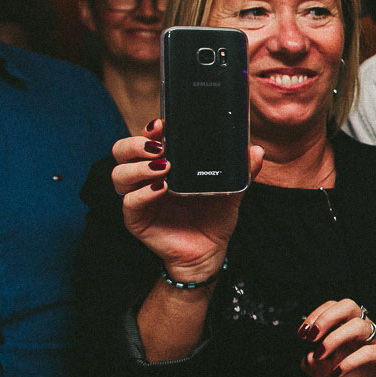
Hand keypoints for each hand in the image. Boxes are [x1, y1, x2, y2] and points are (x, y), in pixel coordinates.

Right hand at [111, 119, 265, 281]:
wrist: (210, 252)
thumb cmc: (214, 217)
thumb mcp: (230, 191)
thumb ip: (242, 171)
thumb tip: (256, 150)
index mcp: (163, 164)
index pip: (146, 140)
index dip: (150, 129)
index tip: (162, 124)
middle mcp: (146, 178)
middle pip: (122, 151)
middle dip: (135, 144)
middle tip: (158, 147)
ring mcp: (139, 198)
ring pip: (119, 174)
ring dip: (138, 166)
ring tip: (164, 166)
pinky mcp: (137, 219)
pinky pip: (130, 202)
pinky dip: (143, 193)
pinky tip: (161, 188)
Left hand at [299, 298, 375, 376]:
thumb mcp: (325, 373)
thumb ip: (312, 363)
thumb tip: (306, 354)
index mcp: (348, 329)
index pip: (333, 307)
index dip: (316, 316)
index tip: (302, 334)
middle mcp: (363, 330)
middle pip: (348, 306)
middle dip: (326, 318)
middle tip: (311, 337)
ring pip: (358, 326)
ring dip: (334, 338)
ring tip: (320, 355)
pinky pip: (369, 352)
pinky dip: (349, 361)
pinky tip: (337, 372)